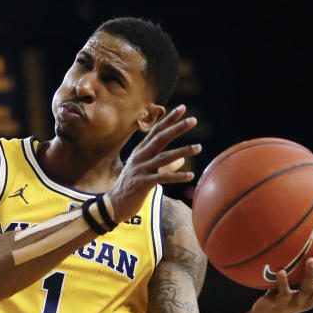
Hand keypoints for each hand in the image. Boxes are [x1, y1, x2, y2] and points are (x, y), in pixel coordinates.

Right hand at [107, 106, 200, 221]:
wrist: (113, 205)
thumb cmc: (132, 188)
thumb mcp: (148, 172)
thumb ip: (166, 166)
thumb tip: (182, 160)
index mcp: (141, 151)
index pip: (157, 131)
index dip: (169, 119)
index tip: (182, 108)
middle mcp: (140, 157)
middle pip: (161, 138)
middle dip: (177, 128)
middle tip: (193, 120)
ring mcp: (141, 169)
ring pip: (164, 157)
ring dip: (182, 151)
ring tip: (199, 147)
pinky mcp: (143, 184)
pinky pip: (162, 178)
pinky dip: (177, 176)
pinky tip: (190, 176)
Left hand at [251, 247, 312, 312]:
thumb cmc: (283, 291)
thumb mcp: (296, 278)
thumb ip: (302, 265)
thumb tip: (307, 237)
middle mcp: (311, 299)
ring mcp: (297, 303)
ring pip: (306, 290)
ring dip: (310, 275)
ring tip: (311, 260)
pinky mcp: (282, 305)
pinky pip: (283, 292)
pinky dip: (282, 282)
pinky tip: (281, 271)